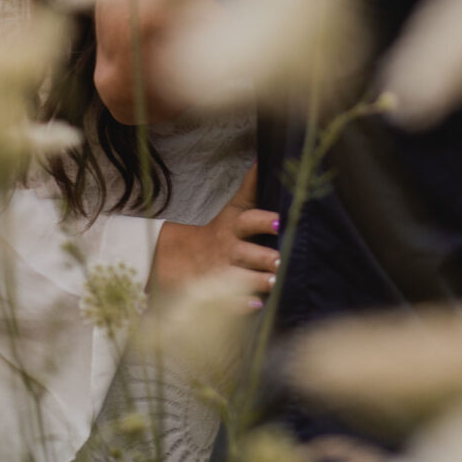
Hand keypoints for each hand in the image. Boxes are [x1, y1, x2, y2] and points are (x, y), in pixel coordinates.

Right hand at [152, 164, 279, 302]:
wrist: (181, 259)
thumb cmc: (221, 231)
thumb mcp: (234, 208)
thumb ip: (250, 186)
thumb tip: (262, 157)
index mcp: (233, 227)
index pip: (248, 221)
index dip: (262, 221)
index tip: (278, 222)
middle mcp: (228, 250)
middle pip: (246, 253)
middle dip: (264, 257)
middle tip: (281, 259)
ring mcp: (221, 273)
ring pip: (239, 278)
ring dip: (257, 280)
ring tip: (274, 282)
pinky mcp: (216, 294)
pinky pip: (228, 301)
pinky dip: (241, 304)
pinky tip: (256, 304)